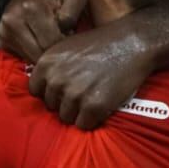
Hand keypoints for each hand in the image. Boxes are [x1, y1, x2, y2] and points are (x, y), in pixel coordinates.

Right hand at [0, 0, 86, 63]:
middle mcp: (12, 20)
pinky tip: (40, 40)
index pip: (51, 42)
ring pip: (31, 58)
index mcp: (30, 8)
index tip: (71, 36)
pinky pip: (23, 56)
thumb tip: (63, 32)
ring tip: (52, 38)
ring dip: (45, 54)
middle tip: (63, 39)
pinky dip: (35, 53)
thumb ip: (72, 14)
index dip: (65, 45)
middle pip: (40, 53)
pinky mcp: (2, 40)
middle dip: (55, 52)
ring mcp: (4, 31)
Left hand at [28, 27, 155, 130]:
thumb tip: (44, 89)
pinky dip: (93, 120)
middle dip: (66, 103)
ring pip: (66, 118)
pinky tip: (102, 105)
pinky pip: (83, 125)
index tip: (65, 89)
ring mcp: (74, 94)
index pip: (36, 91)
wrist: (132, 42)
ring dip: (79, 113)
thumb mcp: (67, 47)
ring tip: (94, 98)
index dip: (51, 92)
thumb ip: (53, 67)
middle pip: (51, 107)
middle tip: (85, 92)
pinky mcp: (93, 107)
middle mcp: (56, 80)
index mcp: (46, 64)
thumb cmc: (102, 43)